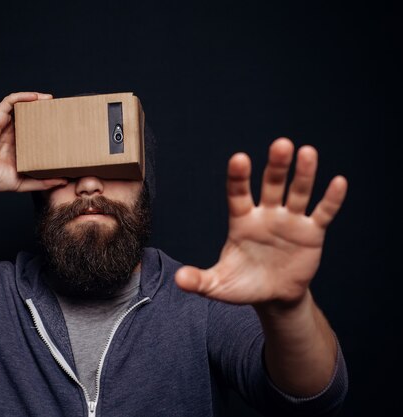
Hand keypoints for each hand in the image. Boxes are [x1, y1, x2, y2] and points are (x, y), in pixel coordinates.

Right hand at [0, 92, 67, 194]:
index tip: (63, 126)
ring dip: (36, 100)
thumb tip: (64, 181)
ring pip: (21, 106)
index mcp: (17, 145)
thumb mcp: (24, 182)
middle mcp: (11, 133)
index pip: (35, 131)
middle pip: (30, 117)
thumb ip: (43, 182)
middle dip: (44, 111)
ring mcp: (4, 124)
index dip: (47, 126)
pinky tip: (36, 97)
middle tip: (60, 110)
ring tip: (51, 99)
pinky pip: (10, 101)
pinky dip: (23, 96)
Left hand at [175, 138, 347, 306]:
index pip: (238, 194)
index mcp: (241, 221)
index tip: (239, 159)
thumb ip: (199, 281)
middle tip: (281, 144)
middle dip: (276, 166)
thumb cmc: (243, 285)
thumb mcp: (219, 286)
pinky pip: (322, 213)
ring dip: (303, 174)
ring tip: (307, 152)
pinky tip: (338, 182)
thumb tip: (178, 281)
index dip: (239, 177)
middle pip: (271, 185)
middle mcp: (265, 214)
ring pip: (297, 192)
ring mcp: (290, 221)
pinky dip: (331, 200)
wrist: (274, 297)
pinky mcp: (311, 232)